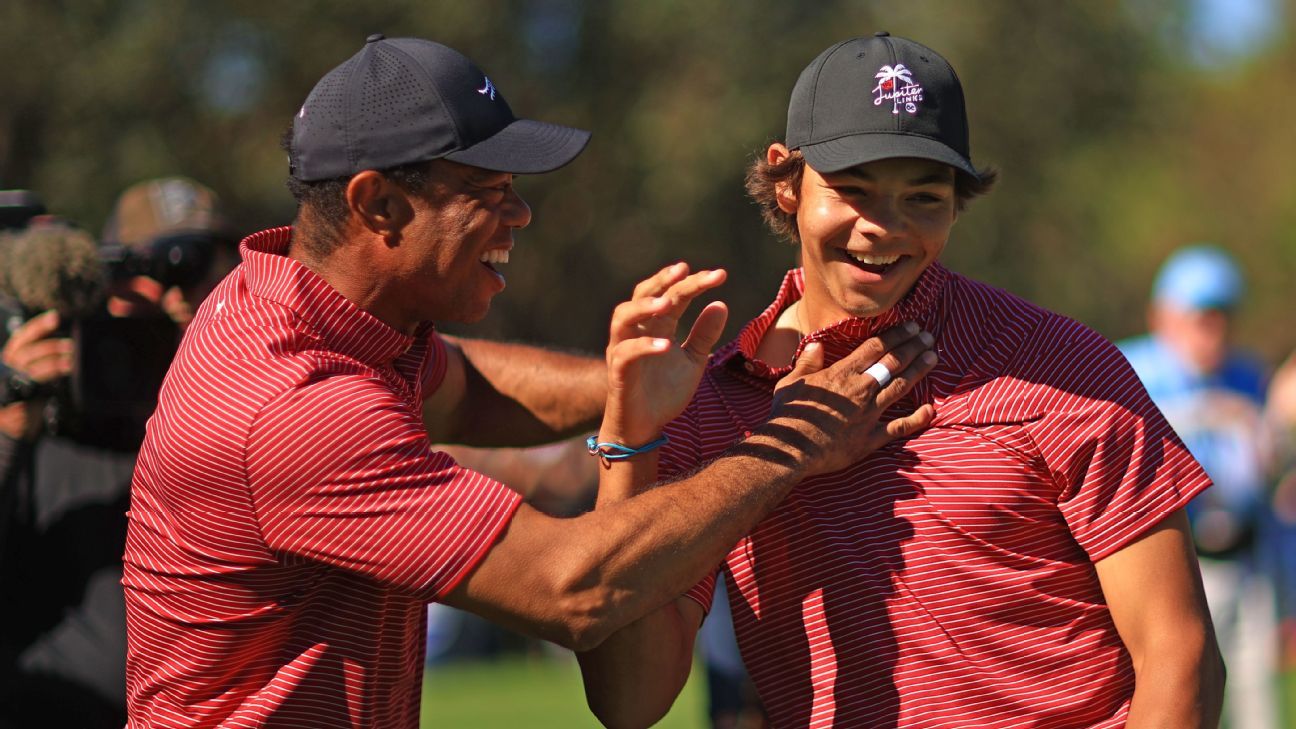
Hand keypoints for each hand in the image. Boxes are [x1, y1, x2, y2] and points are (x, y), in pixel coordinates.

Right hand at [0, 310, 71, 439]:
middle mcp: (5, 369)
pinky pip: (35, 387)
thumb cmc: (27, 399)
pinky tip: (65, 374)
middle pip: (26, 351)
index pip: (21, 338)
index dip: (37, 326)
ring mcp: (8, 385)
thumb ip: (42, 360)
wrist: (15, 430)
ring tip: (72, 362)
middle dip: (51, 346)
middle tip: (71, 346)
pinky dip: (50, 379)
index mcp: (9, 360)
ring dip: (54, 362)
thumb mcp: (33, 375)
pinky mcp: (14, 401)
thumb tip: (67, 345)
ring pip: (30, 367)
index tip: (56, 317)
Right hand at [603, 262, 728, 443]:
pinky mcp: (618, 372)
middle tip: (685, 269)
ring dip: (644, 306)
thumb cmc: (665, 393)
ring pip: (623, 316)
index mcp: (656, 326)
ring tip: (668, 302)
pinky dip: (644, 346)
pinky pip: (625, 353)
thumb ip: (704, 335)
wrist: (646, 428)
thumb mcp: (693, 362)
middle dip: (663, 280)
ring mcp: (624, 349)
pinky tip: (666, 345)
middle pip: (643, 294)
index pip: (673, 295)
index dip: (693, 283)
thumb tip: (721, 304)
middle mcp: (637, 331)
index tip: (719, 275)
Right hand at [766, 322, 936, 475]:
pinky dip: (917, 419)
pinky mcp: (871, 438)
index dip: (896, 335)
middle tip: (927, 337)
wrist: (790, 450)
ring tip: (932, 357)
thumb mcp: (791, 382)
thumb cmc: (787, 415)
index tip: (911, 326)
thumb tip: (816, 345)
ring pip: (900, 387)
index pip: (875, 347)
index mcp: (841, 374)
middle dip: (912, 347)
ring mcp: (868, 414)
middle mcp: (860, 390)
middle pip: (893, 363)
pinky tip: (930, 409)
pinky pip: (899, 427)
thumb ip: (807, 362)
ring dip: (918, 371)